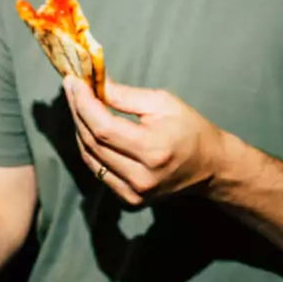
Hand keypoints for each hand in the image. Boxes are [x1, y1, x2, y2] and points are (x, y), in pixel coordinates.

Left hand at [65, 75, 225, 205]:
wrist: (210, 167)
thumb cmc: (190, 129)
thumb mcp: (163, 103)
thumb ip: (125, 96)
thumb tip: (93, 84)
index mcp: (152, 150)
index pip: (102, 128)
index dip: (83, 103)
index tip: (73, 81)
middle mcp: (140, 177)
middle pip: (92, 142)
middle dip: (77, 111)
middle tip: (72, 87)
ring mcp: (134, 193)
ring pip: (90, 157)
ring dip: (79, 128)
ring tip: (77, 103)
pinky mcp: (129, 200)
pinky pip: (98, 170)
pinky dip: (89, 147)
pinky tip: (88, 127)